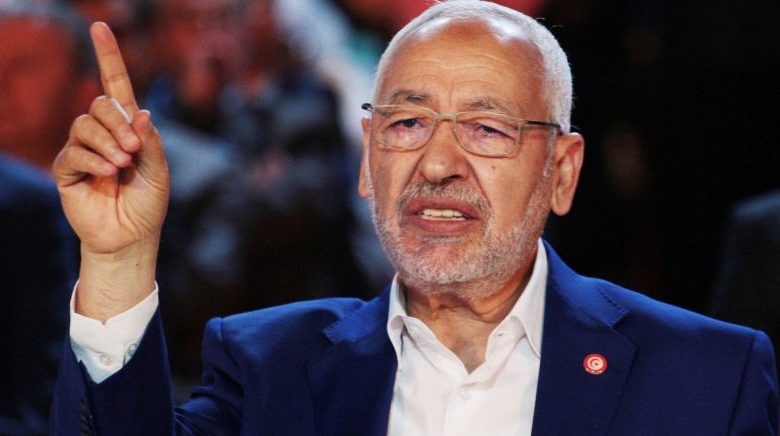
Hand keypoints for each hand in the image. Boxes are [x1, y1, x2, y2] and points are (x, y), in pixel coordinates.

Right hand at [52, 22, 168, 320]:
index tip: (99, 27)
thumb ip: (152, 142)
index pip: (115, 87)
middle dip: (119, 123)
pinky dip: (93, 159)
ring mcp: (83, 150)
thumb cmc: (149, 204)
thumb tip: (140, 111)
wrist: (132, 237)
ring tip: (123, 164)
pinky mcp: (67, 170)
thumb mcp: (159, 171)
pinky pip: (73, 151)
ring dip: (107, 141)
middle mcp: (104, 134)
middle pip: (100, 105)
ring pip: (84, 124)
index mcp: (128, 129)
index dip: (108, 57)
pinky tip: (108, 173)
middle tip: (134, 149)